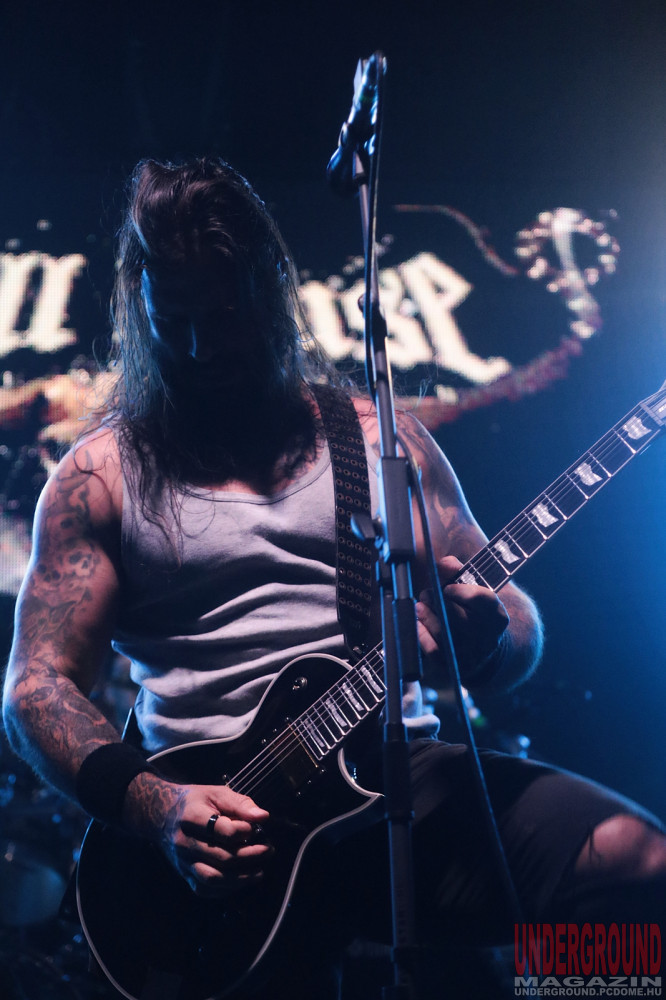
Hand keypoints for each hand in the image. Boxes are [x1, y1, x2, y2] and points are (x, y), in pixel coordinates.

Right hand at [124, 773, 271, 897]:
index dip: (245, 831)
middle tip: (268, 850)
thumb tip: (262, 817)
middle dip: (250, 856)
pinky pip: (205, 889)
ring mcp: (183, 862)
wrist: (162, 815)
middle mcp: (185, 842)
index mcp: (192, 817)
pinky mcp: (184, 874)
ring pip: (213, 879)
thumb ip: (240, 804)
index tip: (257, 827)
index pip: (222, 831)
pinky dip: (226, 889)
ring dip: (241, 879)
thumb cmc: (196, 802)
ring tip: (260, 872)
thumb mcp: (216, 793)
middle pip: (222, 857)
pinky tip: (242, 880)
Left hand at [416, 555, 508, 675]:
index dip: (462, 591)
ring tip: (419, 606)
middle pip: (459, 617)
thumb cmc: (472, 614)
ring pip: (445, 634)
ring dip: (426, 616)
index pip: (483, 600)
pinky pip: (435, 651)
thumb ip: (458, 572)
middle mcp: (488, 638)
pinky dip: (422, 636)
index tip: (447, 588)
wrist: (481, 653)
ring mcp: (471, 656)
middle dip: (437, 601)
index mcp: (497, 616)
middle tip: (426, 593)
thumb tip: (443, 562)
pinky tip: (417, 624)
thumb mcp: (472, 591)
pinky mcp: (454, 667)